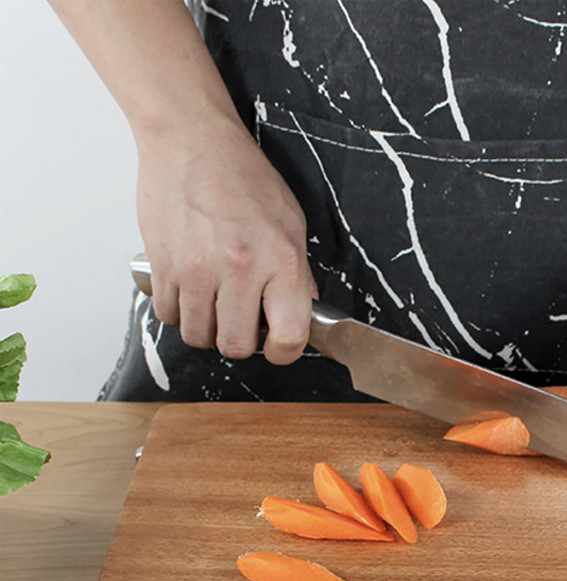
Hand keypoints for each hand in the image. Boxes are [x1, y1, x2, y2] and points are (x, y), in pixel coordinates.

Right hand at [136, 116, 315, 364]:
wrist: (191, 140)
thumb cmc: (242, 176)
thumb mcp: (290, 223)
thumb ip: (297, 273)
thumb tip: (302, 313)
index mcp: (281, 261)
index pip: (289, 337)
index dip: (284, 352)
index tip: (278, 345)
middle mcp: (240, 269)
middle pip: (236, 346)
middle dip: (239, 340)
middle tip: (240, 320)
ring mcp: (197, 269)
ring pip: (198, 336)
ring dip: (206, 328)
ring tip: (212, 302)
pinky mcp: (162, 265)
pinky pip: (168, 315)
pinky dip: (178, 311)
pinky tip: (189, 289)